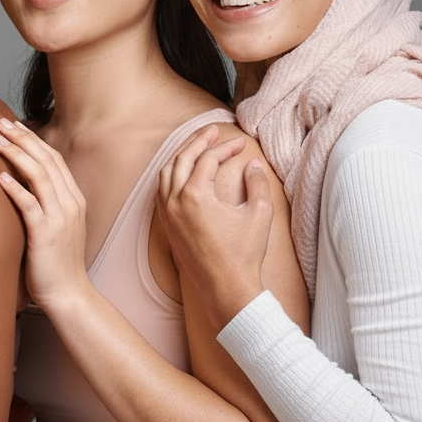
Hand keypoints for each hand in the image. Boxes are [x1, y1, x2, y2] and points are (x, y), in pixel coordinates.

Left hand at [0, 118, 89, 312]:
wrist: (69, 294)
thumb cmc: (56, 262)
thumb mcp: (56, 226)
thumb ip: (45, 204)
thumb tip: (20, 185)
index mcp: (74, 199)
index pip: (54, 159)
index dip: (34, 140)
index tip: (13, 126)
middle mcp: (70, 204)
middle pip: (47, 161)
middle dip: (23, 139)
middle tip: (0, 123)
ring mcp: (60, 218)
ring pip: (40, 176)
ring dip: (17, 155)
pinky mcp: (46, 234)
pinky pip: (30, 206)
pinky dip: (16, 189)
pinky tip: (0, 177)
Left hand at [157, 125, 271, 329]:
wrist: (227, 289)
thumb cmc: (244, 254)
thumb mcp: (259, 214)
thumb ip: (257, 184)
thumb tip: (253, 164)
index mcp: (195, 196)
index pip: (207, 159)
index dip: (225, 147)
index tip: (241, 143)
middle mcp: (174, 202)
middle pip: (182, 159)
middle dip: (198, 141)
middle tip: (213, 131)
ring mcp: (167, 215)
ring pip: (167, 173)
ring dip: (181, 156)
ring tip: (198, 147)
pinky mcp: (166, 227)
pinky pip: (161, 191)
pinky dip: (172, 176)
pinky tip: (183, 174)